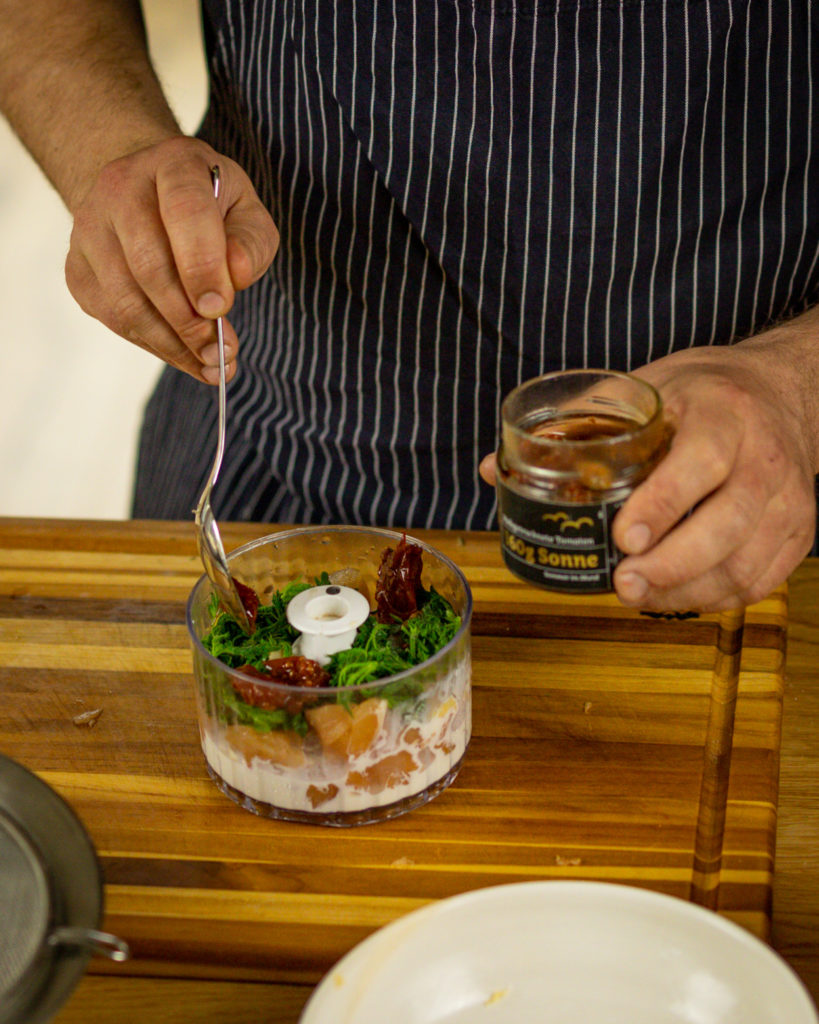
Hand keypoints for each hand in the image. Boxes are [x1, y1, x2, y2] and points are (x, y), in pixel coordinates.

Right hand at [64, 136, 278, 382]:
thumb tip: (237, 276)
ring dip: (171, 342)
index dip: (202, 265)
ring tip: (209, 364)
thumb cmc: (211, 209)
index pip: (184, 212)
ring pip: (126, 299)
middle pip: (149, 265)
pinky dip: (152, 344)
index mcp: (173, 164)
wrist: (150, 196)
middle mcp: (120, 187)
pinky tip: (183, 355)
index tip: (220, 308)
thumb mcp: (247, 214)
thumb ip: (251, 243)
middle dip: (189, 319)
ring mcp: (90, 227)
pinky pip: (112, 317)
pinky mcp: (77, 267)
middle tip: (221, 353)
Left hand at [480, 334, 817, 611]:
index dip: (664, 504)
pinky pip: (758, 581)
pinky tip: (673, 594)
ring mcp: (788, 499)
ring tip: (636, 595)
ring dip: (685, 589)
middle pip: (727, 524)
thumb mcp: (643, 389)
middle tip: (622, 583)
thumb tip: (497, 470)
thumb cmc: (702, 392)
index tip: (623, 537)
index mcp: (724, 413)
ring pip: (744, 563)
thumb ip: (574, 426)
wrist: (781, 392)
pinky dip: (712, 598)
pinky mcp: (797, 532)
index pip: (700, 462)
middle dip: (670, 564)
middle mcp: (765, 457)